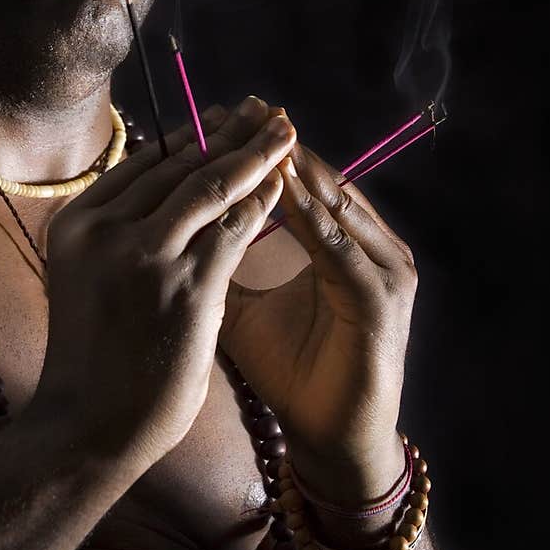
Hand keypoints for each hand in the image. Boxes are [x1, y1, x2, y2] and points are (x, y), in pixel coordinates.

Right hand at [39, 97, 296, 475]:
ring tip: (286, 130)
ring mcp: (145, 255)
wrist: (86, 428)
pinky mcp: (187, 286)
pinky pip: (236, 227)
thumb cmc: (92, 358)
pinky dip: (265, 199)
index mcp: (76, 221)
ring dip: (257, 152)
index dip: (192, 134)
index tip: (224, 117)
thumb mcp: (88, 278)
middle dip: (230, 132)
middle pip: (180, 163)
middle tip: (266, 110)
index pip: (144, 161)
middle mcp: (105, 228)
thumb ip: (120, 236)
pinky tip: (287, 183)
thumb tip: (168, 195)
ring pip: (213, 184)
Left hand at [219, 109, 416, 500]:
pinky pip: (343, 251)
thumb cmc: (291, 374)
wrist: (333, 441)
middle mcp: (371, 246)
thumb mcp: (241, 309)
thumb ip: (217, 262)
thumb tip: (163, 224)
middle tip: (248, 107)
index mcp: (342, 244)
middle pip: (324, 181)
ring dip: (300, 171)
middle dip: (281, 147)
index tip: (222, 119)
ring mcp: (385, 270)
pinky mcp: (385, 301)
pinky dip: (313, 220)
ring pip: (337, 205)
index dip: (261, 152)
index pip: (303, 183)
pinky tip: (282, 194)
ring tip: (261, 138)